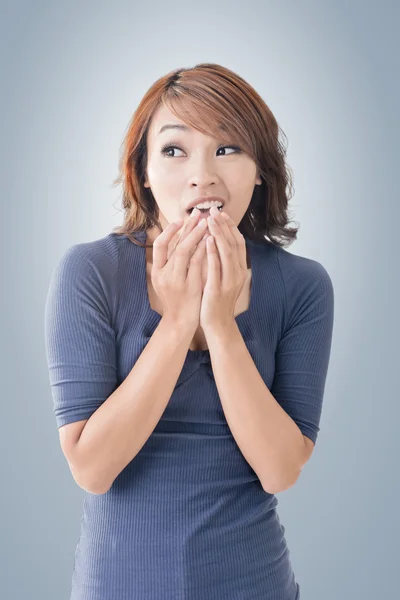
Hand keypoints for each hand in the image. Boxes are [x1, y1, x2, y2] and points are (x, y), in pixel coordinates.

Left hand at [200, 206, 247, 331]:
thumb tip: (218, 243)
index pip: (237, 242)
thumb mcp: (224, 278)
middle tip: (214, 210)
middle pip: (234, 243)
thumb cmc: (217, 301)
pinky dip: (212, 253)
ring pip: (226, 252)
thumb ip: (223, 262)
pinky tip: (206, 241)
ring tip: (210, 220)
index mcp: (239, 269)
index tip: (220, 213)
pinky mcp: (218, 289)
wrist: (218, 325)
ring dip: (219, 234)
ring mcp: (229, 281)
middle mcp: (237, 272)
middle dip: (224, 225)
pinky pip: (216, 268)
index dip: (230, 226)